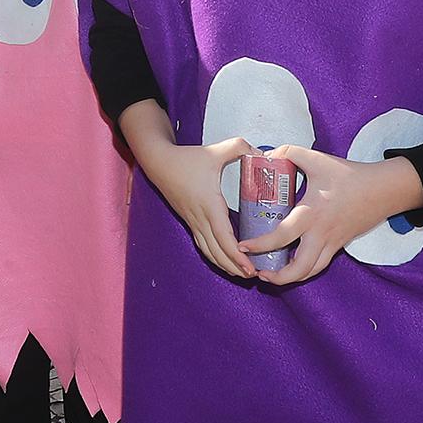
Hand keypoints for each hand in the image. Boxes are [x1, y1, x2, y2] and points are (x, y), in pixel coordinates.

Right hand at [126, 127, 258, 280]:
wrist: (159, 162)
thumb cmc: (187, 158)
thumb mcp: (216, 150)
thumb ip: (241, 147)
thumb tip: (263, 154)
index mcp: (209, 204)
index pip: (223, 236)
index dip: (237, 255)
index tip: (250, 267)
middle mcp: (199, 217)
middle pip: (217, 251)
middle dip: (234, 266)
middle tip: (253, 275)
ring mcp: (192, 221)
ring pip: (208, 251)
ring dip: (224, 264)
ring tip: (241, 273)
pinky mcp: (189, 220)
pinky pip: (202, 244)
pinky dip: (214, 256)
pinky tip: (224, 261)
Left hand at [246, 148, 422, 285]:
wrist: (383, 190)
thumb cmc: (350, 175)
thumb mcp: (317, 159)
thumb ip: (290, 153)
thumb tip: (268, 156)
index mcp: (311, 213)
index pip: (282, 235)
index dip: (260, 245)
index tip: (244, 246)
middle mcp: (321, 233)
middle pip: (300, 268)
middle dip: (277, 277)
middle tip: (258, 273)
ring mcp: (332, 242)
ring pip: (311, 272)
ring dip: (290, 278)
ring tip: (271, 275)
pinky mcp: (339, 245)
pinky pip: (320, 265)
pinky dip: (304, 270)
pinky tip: (290, 265)